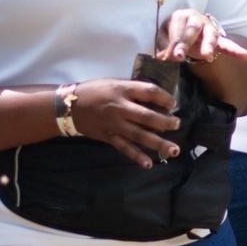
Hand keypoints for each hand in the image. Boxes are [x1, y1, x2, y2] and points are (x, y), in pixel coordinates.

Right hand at [67, 78, 183, 168]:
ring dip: (158, 143)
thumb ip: (133, 89)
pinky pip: (125, 148)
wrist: (69, 106)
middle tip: (177, 124)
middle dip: (166, 122)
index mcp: (122, 90)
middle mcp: (120, 107)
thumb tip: (156, 97)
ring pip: (140, 135)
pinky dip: (137, 156)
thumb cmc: (94, 91)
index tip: (173, 103)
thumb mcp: (114, 82)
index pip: (149, 91)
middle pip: (147, 116)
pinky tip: (149, 164)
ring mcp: (114, 124)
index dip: (165, 98)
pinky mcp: (109, 137)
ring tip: (174, 150)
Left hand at [161, 9, 246, 64]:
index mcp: (180, 15)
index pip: (176, 29)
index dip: (172, 42)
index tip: (168, 56)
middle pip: (192, 29)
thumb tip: (162, 59)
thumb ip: (163, 47)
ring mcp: (209, 27)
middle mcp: (196, 18)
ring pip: (210, 35)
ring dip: (208, 45)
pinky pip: (227, 43)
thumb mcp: (163, 37)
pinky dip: (236, 50)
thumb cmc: (172, 33)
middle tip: (179, 56)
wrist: (186, 27)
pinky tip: (246, 55)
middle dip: (185, 43)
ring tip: (207, 56)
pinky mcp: (218, 37)